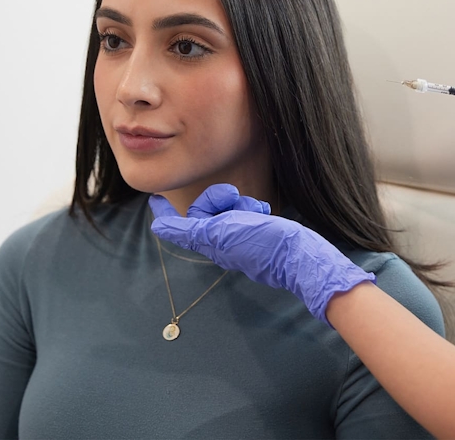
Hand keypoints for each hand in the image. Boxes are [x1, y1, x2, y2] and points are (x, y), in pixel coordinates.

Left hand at [149, 184, 374, 324]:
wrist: (300, 256)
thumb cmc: (261, 244)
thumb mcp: (219, 234)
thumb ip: (189, 229)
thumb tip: (157, 226)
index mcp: (209, 242)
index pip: (179, 225)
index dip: (166, 211)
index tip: (154, 198)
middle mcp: (221, 241)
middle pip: (206, 210)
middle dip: (218, 199)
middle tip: (234, 198)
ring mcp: (240, 238)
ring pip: (229, 207)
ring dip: (240, 203)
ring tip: (256, 211)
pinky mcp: (258, 234)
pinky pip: (249, 212)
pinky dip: (255, 209)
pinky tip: (266, 214)